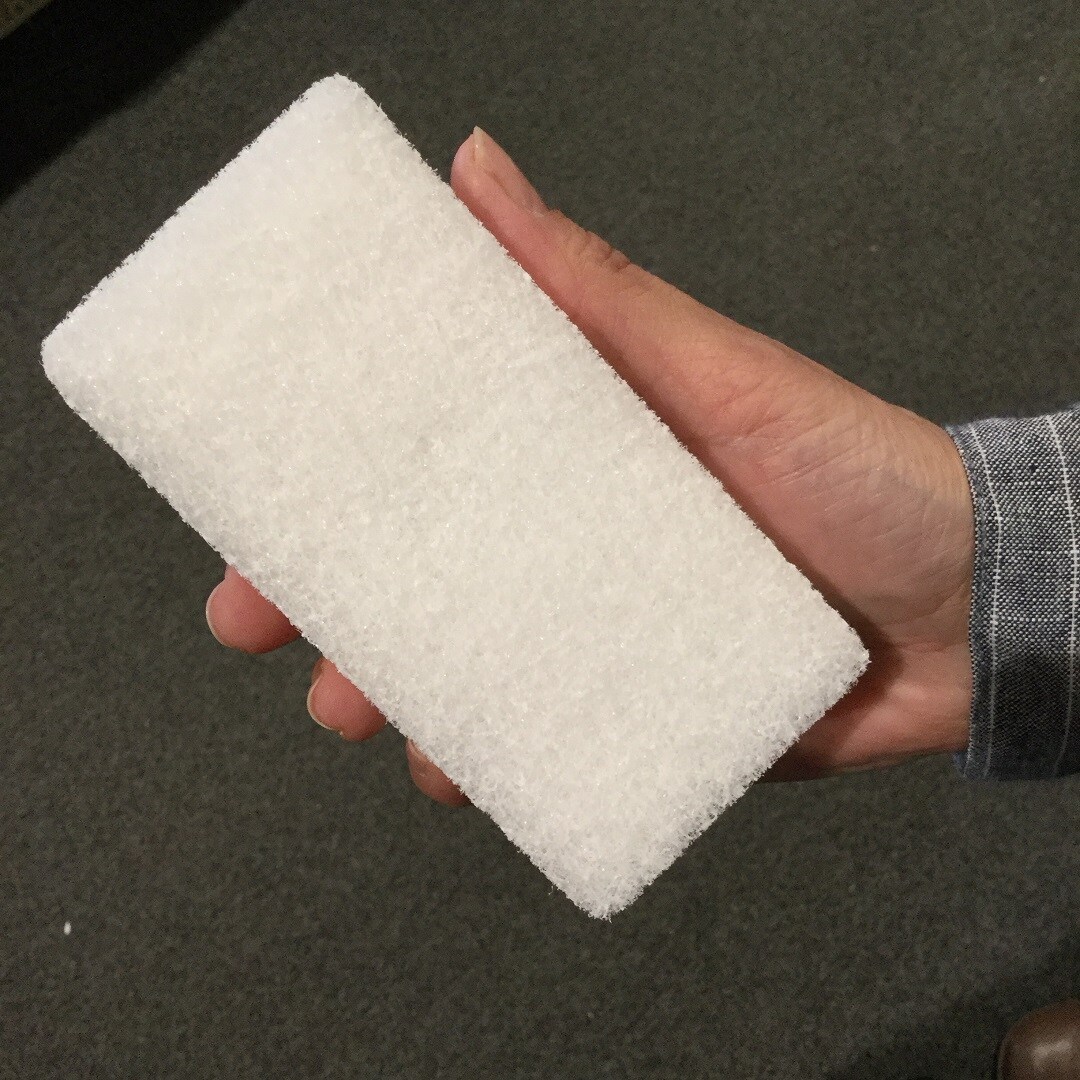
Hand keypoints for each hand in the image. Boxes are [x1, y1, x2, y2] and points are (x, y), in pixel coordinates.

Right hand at [205, 127, 974, 800]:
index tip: (256, 511)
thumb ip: (597, 287)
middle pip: (427, 575)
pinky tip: (460, 769)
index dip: (333, 486)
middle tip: (268, 633)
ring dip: (402, 693)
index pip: (426, 464)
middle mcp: (572, 545)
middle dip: (338, 606)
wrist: (972, 607)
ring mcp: (603, 633)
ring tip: (367, 716)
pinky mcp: (643, 711)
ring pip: (469, 667)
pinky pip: (546, 742)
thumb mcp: (716, 369)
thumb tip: (476, 168)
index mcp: (572, 456)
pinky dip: (492, 758)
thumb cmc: (856, 469)